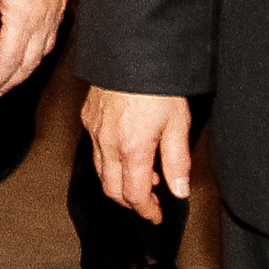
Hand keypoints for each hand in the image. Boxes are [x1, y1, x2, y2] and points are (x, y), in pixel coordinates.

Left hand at [0, 0, 71, 96]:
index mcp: (23, 18)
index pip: (8, 62)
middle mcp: (44, 19)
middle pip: (28, 64)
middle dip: (11, 81)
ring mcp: (56, 11)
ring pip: (43, 53)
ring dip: (26, 69)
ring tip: (12, 77)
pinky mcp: (63, 1)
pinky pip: (53, 36)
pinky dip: (40, 51)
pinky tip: (33, 50)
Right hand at [83, 88, 191, 221]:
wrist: (132, 51)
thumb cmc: (156, 83)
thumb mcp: (178, 124)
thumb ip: (178, 161)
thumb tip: (180, 190)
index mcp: (132, 149)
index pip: (134, 195)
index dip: (146, 211)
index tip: (156, 216)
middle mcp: (108, 143)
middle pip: (112, 189)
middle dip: (130, 202)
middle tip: (150, 202)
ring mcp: (95, 130)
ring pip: (101, 171)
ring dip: (120, 181)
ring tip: (144, 174)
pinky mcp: (88, 117)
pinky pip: (95, 149)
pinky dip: (109, 161)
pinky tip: (127, 152)